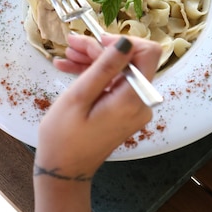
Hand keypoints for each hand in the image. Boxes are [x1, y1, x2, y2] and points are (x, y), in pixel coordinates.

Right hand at [35, 34, 161, 180]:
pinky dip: (95, 76)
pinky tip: (70, 68)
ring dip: (94, 60)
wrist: (63, 170)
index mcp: (132, 99)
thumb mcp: (79, 96)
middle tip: (72, 44)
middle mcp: (141, 103)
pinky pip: (114, 85)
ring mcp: (134, 109)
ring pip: (120, 71)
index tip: (97, 41)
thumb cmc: (64, 137)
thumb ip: (104, 67)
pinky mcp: (125, 112)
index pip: (148, 53)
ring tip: (67, 55)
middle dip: (101, 49)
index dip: (123, 41)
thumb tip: (125, 41)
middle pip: (131, 61)